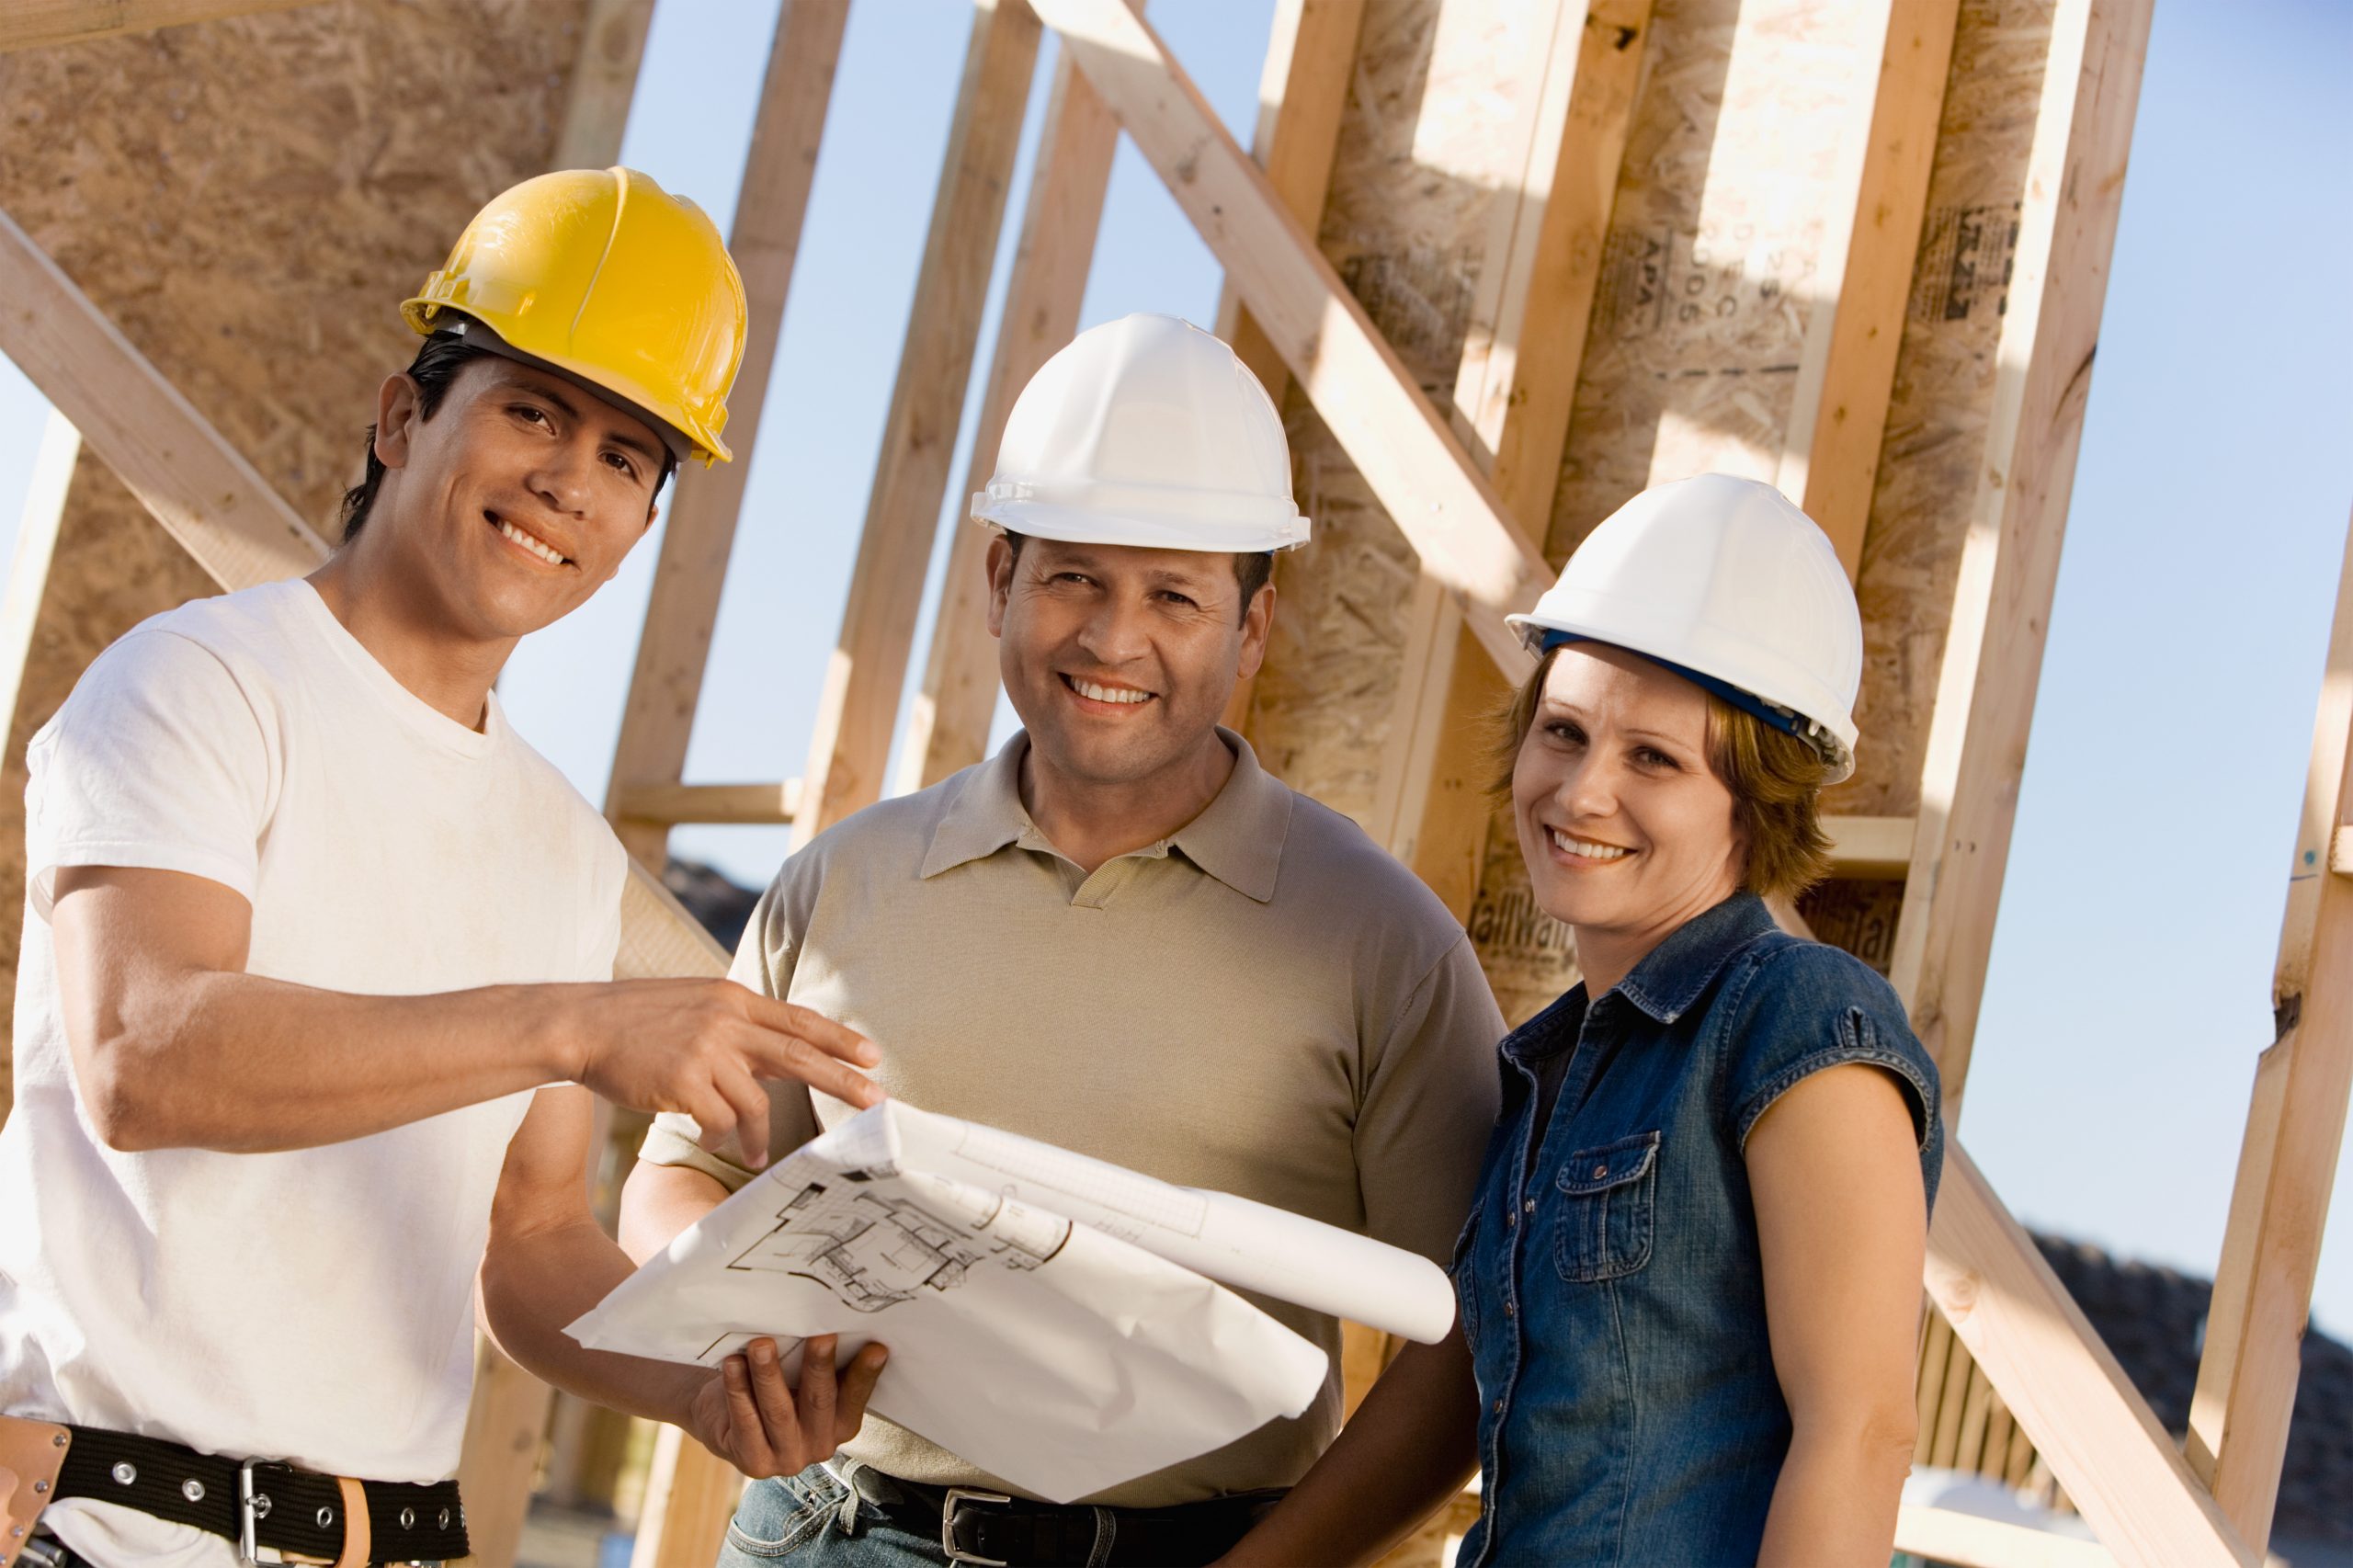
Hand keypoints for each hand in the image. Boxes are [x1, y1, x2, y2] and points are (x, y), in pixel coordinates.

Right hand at [559, 979, 883, 1164]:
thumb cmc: (636, 1020)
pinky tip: (713, 1141)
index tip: (873, 1056)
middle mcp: (726, 1020)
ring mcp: (705, 1051)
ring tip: (757, 1154)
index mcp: (733, 998)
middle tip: (876, 1100)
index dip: (839, 1039)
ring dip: (759, 1135)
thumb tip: (777, 1055)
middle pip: (799, 1055)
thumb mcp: (694, 1004)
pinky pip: (718, 1122)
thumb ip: (736, 1024)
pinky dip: (720, 1137)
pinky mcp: (682, 1082)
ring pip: (755, 1102)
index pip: (799, 1020)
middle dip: (842, 1080)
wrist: (581, 1024)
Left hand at [683, 1335, 888, 1479]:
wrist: (723, 1416)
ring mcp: (787, 1460)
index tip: (876, 1348)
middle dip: (819, 1367)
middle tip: (821, 1336)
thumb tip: (831, 1321)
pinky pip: (746, 1423)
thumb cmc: (775, 1385)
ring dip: (769, 1374)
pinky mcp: (753, 1463)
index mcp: (842, 1425)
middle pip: (819, 1402)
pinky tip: (733, 1364)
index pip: (855, 1398)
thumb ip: (816, 1365)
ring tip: (761, 1344)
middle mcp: (820, 1446)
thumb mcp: (800, 1379)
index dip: (865, 1374)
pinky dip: (738, 1391)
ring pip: (778, 1412)